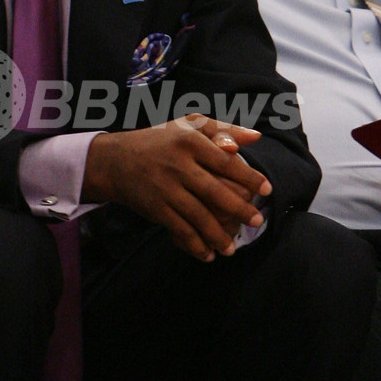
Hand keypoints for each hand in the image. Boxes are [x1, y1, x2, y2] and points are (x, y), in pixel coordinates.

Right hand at [82, 114, 271, 261]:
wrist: (114, 161)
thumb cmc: (158, 141)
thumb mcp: (187, 126)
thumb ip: (222, 129)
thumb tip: (255, 138)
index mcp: (190, 142)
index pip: (226, 162)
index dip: (249, 177)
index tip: (266, 189)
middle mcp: (178, 165)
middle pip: (216, 191)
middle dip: (239, 210)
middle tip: (256, 221)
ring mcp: (166, 188)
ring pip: (199, 216)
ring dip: (218, 235)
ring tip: (232, 247)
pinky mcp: (155, 208)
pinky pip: (180, 229)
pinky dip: (196, 245)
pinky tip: (208, 254)